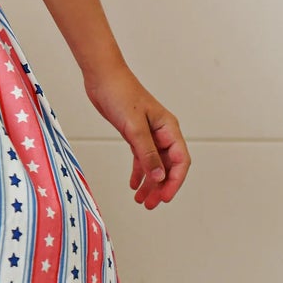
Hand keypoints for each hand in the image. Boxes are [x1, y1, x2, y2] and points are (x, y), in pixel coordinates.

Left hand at [82, 62, 190, 208]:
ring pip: (154, 165)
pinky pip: (141, 158)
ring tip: (141, 201)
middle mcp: (162, 133)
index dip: (174, 181)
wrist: (102, 77)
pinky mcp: (135, 134)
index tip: (164, 198)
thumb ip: (147, 153)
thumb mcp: (134, 127)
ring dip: (149, 183)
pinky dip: (138, 172)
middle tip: (150, 204)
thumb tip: (159, 176)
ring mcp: (149, 134)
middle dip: (161, 187)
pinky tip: (133, 185)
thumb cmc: (121, 94)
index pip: (180, 161)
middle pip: (167, 166)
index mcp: (169, 129)